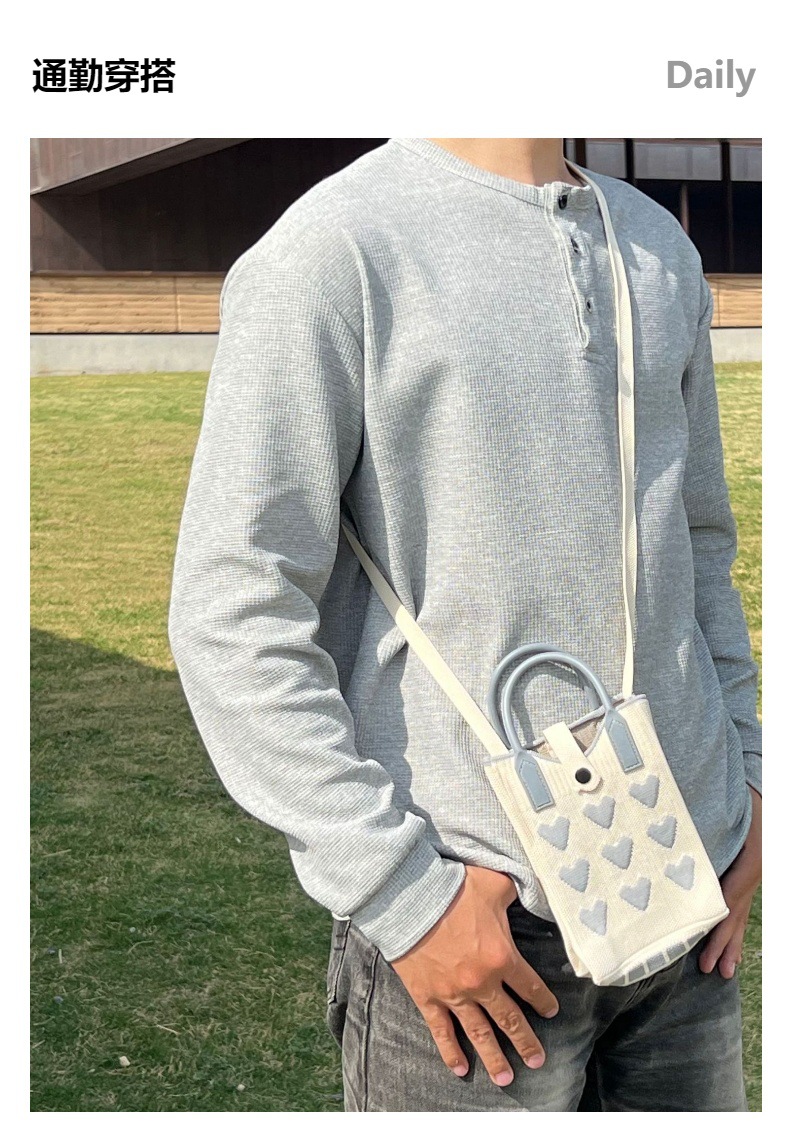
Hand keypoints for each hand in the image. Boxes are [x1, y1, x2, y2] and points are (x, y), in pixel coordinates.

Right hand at [390, 864, 558, 1086]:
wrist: (408, 898)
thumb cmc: (454, 888)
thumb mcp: (494, 883)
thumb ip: (516, 891)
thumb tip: (534, 885)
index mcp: (503, 958)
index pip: (531, 987)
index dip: (543, 1001)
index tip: (550, 1012)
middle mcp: (482, 984)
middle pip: (510, 1020)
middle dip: (526, 1043)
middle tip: (537, 1061)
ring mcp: (454, 995)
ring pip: (479, 1034)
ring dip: (494, 1058)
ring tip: (506, 1079)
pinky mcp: (428, 998)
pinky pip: (441, 1031)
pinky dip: (451, 1052)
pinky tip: (460, 1069)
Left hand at [699, 786, 761, 977]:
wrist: (760, 782)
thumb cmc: (739, 796)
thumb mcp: (727, 818)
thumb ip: (708, 839)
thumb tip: (680, 860)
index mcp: (750, 863)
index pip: (730, 903)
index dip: (717, 930)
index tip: (706, 952)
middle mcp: (755, 870)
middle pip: (737, 913)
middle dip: (724, 943)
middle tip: (714, 970)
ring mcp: (755, 870)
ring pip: (741, 911)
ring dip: (731, 940)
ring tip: (725, 968)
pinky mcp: (750, 868)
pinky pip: (742, 900)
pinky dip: (735, 921)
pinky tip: (731, 938)